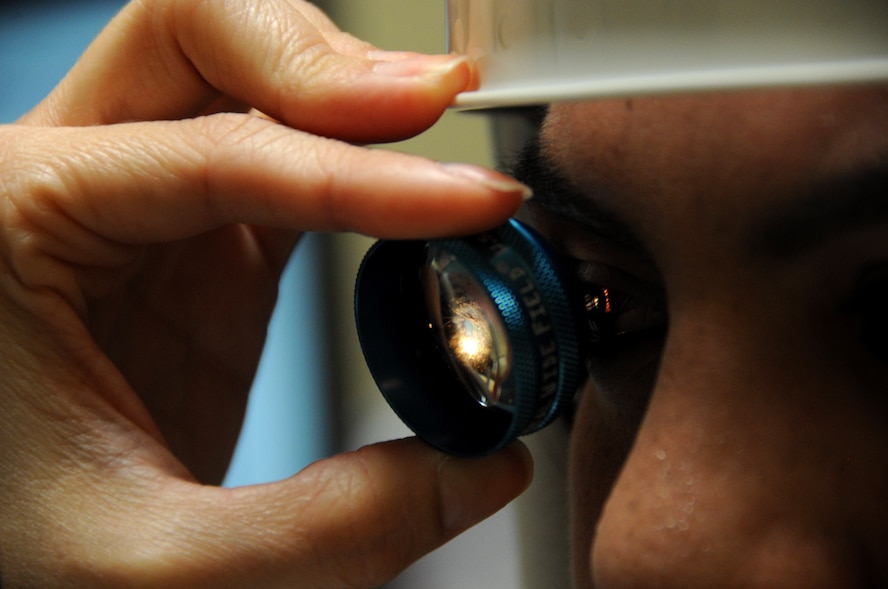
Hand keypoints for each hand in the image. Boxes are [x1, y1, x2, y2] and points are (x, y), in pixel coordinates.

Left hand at [0, 1, 531, 585]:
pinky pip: (282, 155)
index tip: (470, 204)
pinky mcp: (198, 243)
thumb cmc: (10, 555)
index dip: (363, 175)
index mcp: (13, 223)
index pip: (218, 152)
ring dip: (344, 85)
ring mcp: (141, 207)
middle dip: (327, 62)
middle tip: (433, 107)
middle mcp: (66, 186)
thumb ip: (332, 528)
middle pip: (200, 39)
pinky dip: (354, 155)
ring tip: (434, 121)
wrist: (1, 561)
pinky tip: (409, 185)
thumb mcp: (156, 566)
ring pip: (243, 73)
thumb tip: (483, 467)